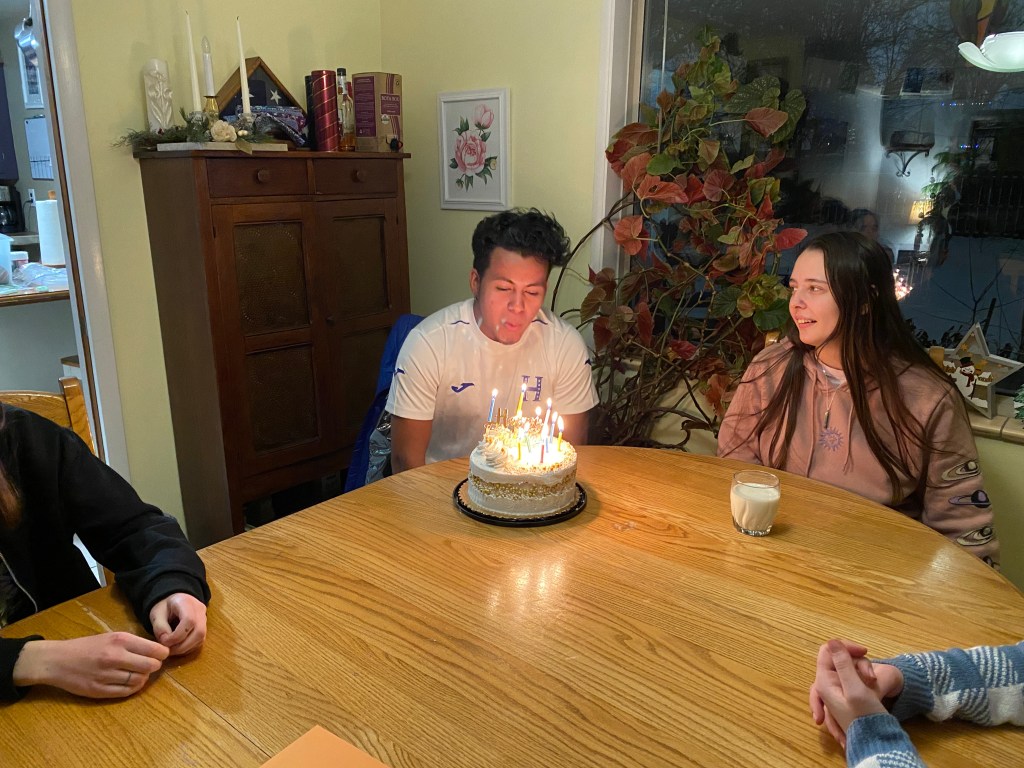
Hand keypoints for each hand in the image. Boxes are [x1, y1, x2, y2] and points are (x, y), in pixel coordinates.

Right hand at [11, 632, 167, 698]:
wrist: (57, 660)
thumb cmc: (86, 646)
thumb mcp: (110, 637)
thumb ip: (132, 643)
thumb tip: (157, 651)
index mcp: (120, 640)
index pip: (154, 650)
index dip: (162, 654)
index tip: (162, 655)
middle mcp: (115, 657)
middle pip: (150, 666)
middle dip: (154, 666)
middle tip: (151, 665)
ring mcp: (106, 675)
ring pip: (139, 680)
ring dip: (143, 678)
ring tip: (139, 673)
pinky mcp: (98, 691)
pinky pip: (126, 692)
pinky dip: (133, 688)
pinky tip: (131, 683)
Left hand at [149, 593, 206, 654]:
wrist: (174, 601)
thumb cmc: (164, 607)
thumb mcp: (157, 614)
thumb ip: (160, 627)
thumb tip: (166, 642)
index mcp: (186, 602)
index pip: (189, 620)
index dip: (177, 635)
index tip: (164, 641)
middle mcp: (199, 610)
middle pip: (199, 632)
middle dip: (182, 645)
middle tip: (168, 651)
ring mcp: (204, 619)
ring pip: (201, 638)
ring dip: (185, 648)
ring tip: (171, 650)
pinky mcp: (204, 628)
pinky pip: (199, 641)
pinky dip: (188, 648)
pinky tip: (177, 648)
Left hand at [811, 639, 891, 746]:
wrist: (880, 740)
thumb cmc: (866, 716)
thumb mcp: (855, 689)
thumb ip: (842, 664)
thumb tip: (831, 641)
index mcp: (823, 682)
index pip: (827, 651)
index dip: (844, 647)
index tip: (864, 652)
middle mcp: (828, 684)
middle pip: (840, 660)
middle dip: (858, 664)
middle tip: (871, 674)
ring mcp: (840, 690)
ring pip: (851, 668)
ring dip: (864, 673)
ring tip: (874, 684)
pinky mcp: (851, 694)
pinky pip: (857, 678)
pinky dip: (867, 679)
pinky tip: (874, 682)